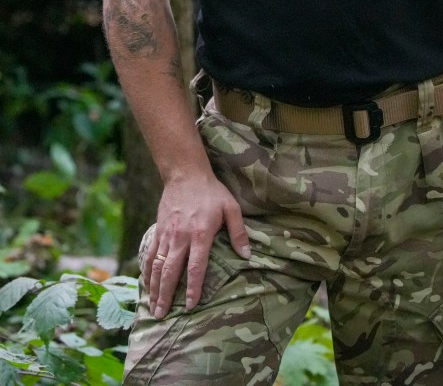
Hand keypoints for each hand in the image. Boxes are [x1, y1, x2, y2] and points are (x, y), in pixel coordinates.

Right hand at [143, 171, 250, 318]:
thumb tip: (247, 255)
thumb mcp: (231, 207)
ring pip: (157, 266)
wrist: (185, 174)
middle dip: (166, 296)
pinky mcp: (158, 230)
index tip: (190, 305)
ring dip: (154, 289)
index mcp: (200, 234)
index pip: (195, 267)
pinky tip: (146, 285)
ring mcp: (167, 234)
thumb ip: (239, 232)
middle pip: (171, 272)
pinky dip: (146, 271)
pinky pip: (150, 254)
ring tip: (152, 308)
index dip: (192, 288)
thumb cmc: (211, 192)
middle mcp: (181, 237)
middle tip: (162, 316)